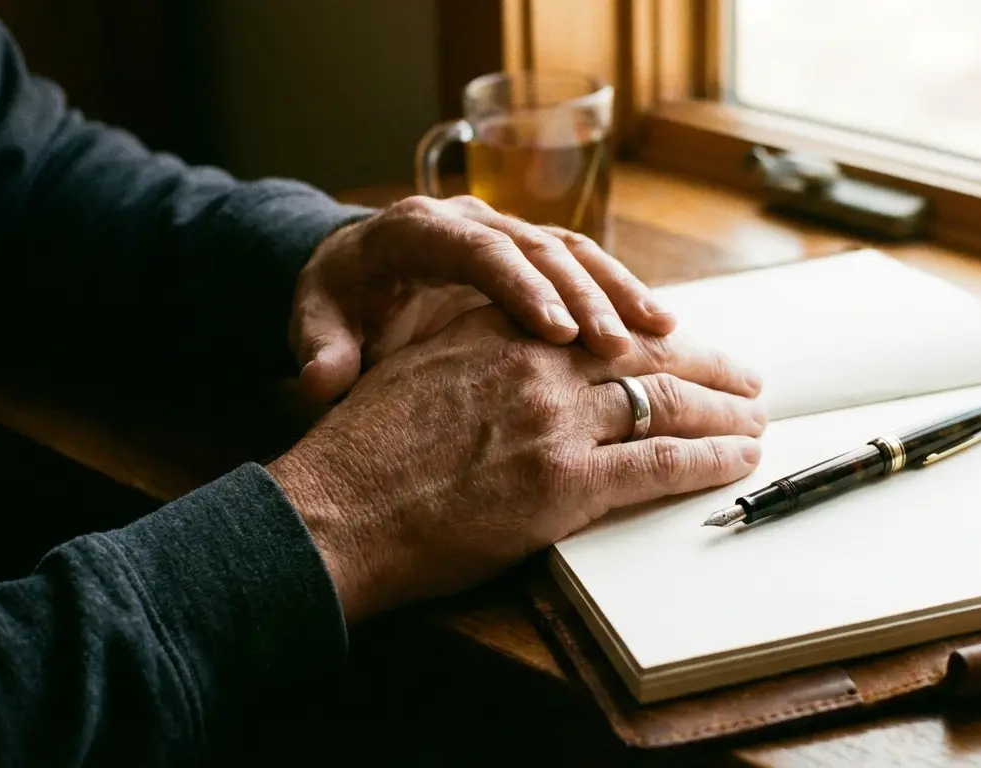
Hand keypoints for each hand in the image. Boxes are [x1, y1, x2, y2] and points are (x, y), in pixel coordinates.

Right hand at [267, 306, 765, 622]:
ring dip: (725, 412)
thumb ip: (473, 356)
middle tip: (746, 377)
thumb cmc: (361, 455)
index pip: (600, 325)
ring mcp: (557, 422)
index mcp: (502, 332)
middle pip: (649, 355)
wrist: (335, 511)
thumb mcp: (415, 374)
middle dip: (708, 365)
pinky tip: (740, 458)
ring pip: (670, 403)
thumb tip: (510, 366)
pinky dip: (712, 460)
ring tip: (756, 418)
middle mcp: (538, 364)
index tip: (680, 342)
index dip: (652, 335)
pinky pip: (663, 463)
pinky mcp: (567, 482)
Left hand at [289, 195, 675, 402]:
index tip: (557, 332)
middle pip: (539, 247)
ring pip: (573, 251)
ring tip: (663, 331)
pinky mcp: (531, 254)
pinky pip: (583, 267)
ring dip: (618, 289)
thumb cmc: (340, 298)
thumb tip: (321, 378)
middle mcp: (472, 220)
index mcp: (419, 230)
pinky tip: (659, 329)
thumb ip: (322, 347)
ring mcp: (507, 232)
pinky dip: (620, 293)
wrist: (354, 270)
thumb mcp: (318, 320)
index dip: (521, 287)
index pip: (479, 252)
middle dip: (584, 293)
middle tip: (619, 344)